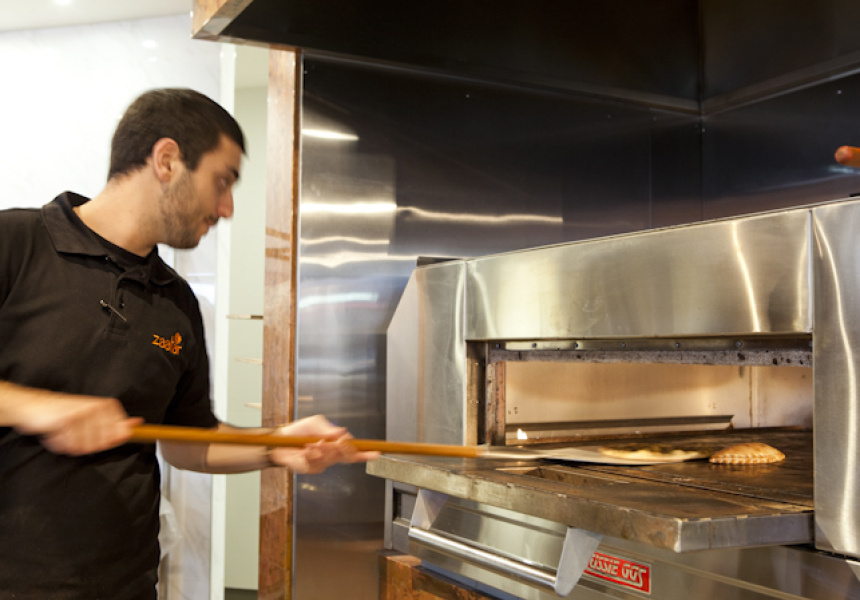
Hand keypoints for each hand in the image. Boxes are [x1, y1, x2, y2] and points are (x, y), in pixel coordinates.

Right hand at [12, 392, 142, 455]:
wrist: (32, 405)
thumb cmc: (63, 412)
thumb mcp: (91, 415)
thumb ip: (115, 421)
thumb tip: (137, 423)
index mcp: (106, 406)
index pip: (118, 435)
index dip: (106, 441)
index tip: (90, 435)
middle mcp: (97, 408)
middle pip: (102, 443)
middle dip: (85, 444)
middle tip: (73, 433)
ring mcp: (83, 414)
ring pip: (85, 447)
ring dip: (71, 445)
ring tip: (63, 432)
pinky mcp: (67, 421)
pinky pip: (70, 446)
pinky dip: (60, 445)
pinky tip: (55, 434)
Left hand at [268, 414, 379, 473]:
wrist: (280, 440)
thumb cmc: (299, 430)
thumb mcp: (315, 423)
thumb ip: (329, 429)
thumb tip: (343, 432)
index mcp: (336, 445)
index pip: (354, 451)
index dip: (365, 453)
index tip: (376, 453)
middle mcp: (332, 456)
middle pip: (346, 455)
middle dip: (340, 448)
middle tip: (332, 442)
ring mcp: (322, 464)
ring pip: (331, 459)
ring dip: (322, 449)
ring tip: (312, 442)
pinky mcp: (311, 469)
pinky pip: (316, 463)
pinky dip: (311, 454)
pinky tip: (305, 450)